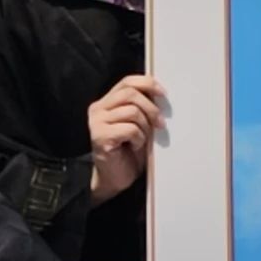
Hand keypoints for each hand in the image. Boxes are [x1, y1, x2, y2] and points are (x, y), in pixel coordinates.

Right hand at [87, 75, 168, 201]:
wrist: (115, 178)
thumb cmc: (128, 151)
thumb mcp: (137, 124)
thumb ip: (142, 108)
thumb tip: (161, 96)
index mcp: (106, 103)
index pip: (127, 82)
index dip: (147, 84)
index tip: (163, 94)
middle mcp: (98, 110)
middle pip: (130, 94)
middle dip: (151, 108)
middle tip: (160, 124)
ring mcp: (96, 123)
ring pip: (132, 111)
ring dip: (145, 127)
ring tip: (143, 139)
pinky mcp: (100, 137)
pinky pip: (130, 129)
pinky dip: (139, 138)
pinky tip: (135, 146)